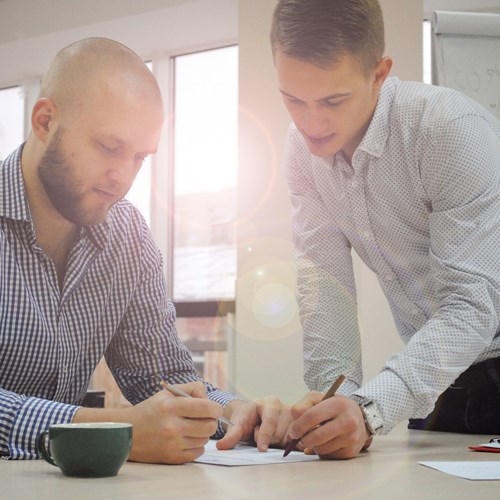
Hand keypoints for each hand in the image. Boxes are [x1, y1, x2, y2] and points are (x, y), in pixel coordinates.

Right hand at [74, 381, 222, 463]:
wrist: (127, 432)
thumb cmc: (151, 409)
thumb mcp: (168, 392)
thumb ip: (191, 389)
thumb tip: (208, 398)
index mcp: (172, 406)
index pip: (207, 408)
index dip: (215, 408)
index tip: (213, 408)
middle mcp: (172, 426)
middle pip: (210, 426)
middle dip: (211, 421)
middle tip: (203, 418)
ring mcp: (172, 444)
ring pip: (205, 440)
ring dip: (203, 433)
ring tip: (191, 427)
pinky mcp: (172, 457)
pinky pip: (198, 452)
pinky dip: (196, 445)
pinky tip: (187, 438)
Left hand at [215, 396, 292, 451]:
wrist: (251, 418)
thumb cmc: (245, 418)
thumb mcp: (237, 424)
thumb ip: (231, 434)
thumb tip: (222, 446)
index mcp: (270, 402)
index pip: (270, 420)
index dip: (265, 435)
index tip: (261, 449)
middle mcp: (284, 407)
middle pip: (279, 432)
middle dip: (267, 439)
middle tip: (258, 433)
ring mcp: (293, 418)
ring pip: (287, 439)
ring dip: (275, 443)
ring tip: (267, 435)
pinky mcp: (297, 428)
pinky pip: (295, 442)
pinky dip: (286, 446)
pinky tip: (277, 442)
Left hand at [288, 393, 371, 458]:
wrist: (359, 417)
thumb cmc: (333, 406)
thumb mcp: (318, 398)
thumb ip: (302, 407)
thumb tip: (294, 430)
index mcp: (338, 405)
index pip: (312, 417)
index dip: (298, 426)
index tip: (293, 432)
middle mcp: (348, 421)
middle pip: (316, 437)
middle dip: (303, 440)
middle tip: (300, 439)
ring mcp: (351, 438)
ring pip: (321, 449)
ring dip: (313, 446)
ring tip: (316, 437)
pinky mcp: (351, 451)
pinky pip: (328, 456)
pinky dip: (323, 452)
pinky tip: (326, 442)